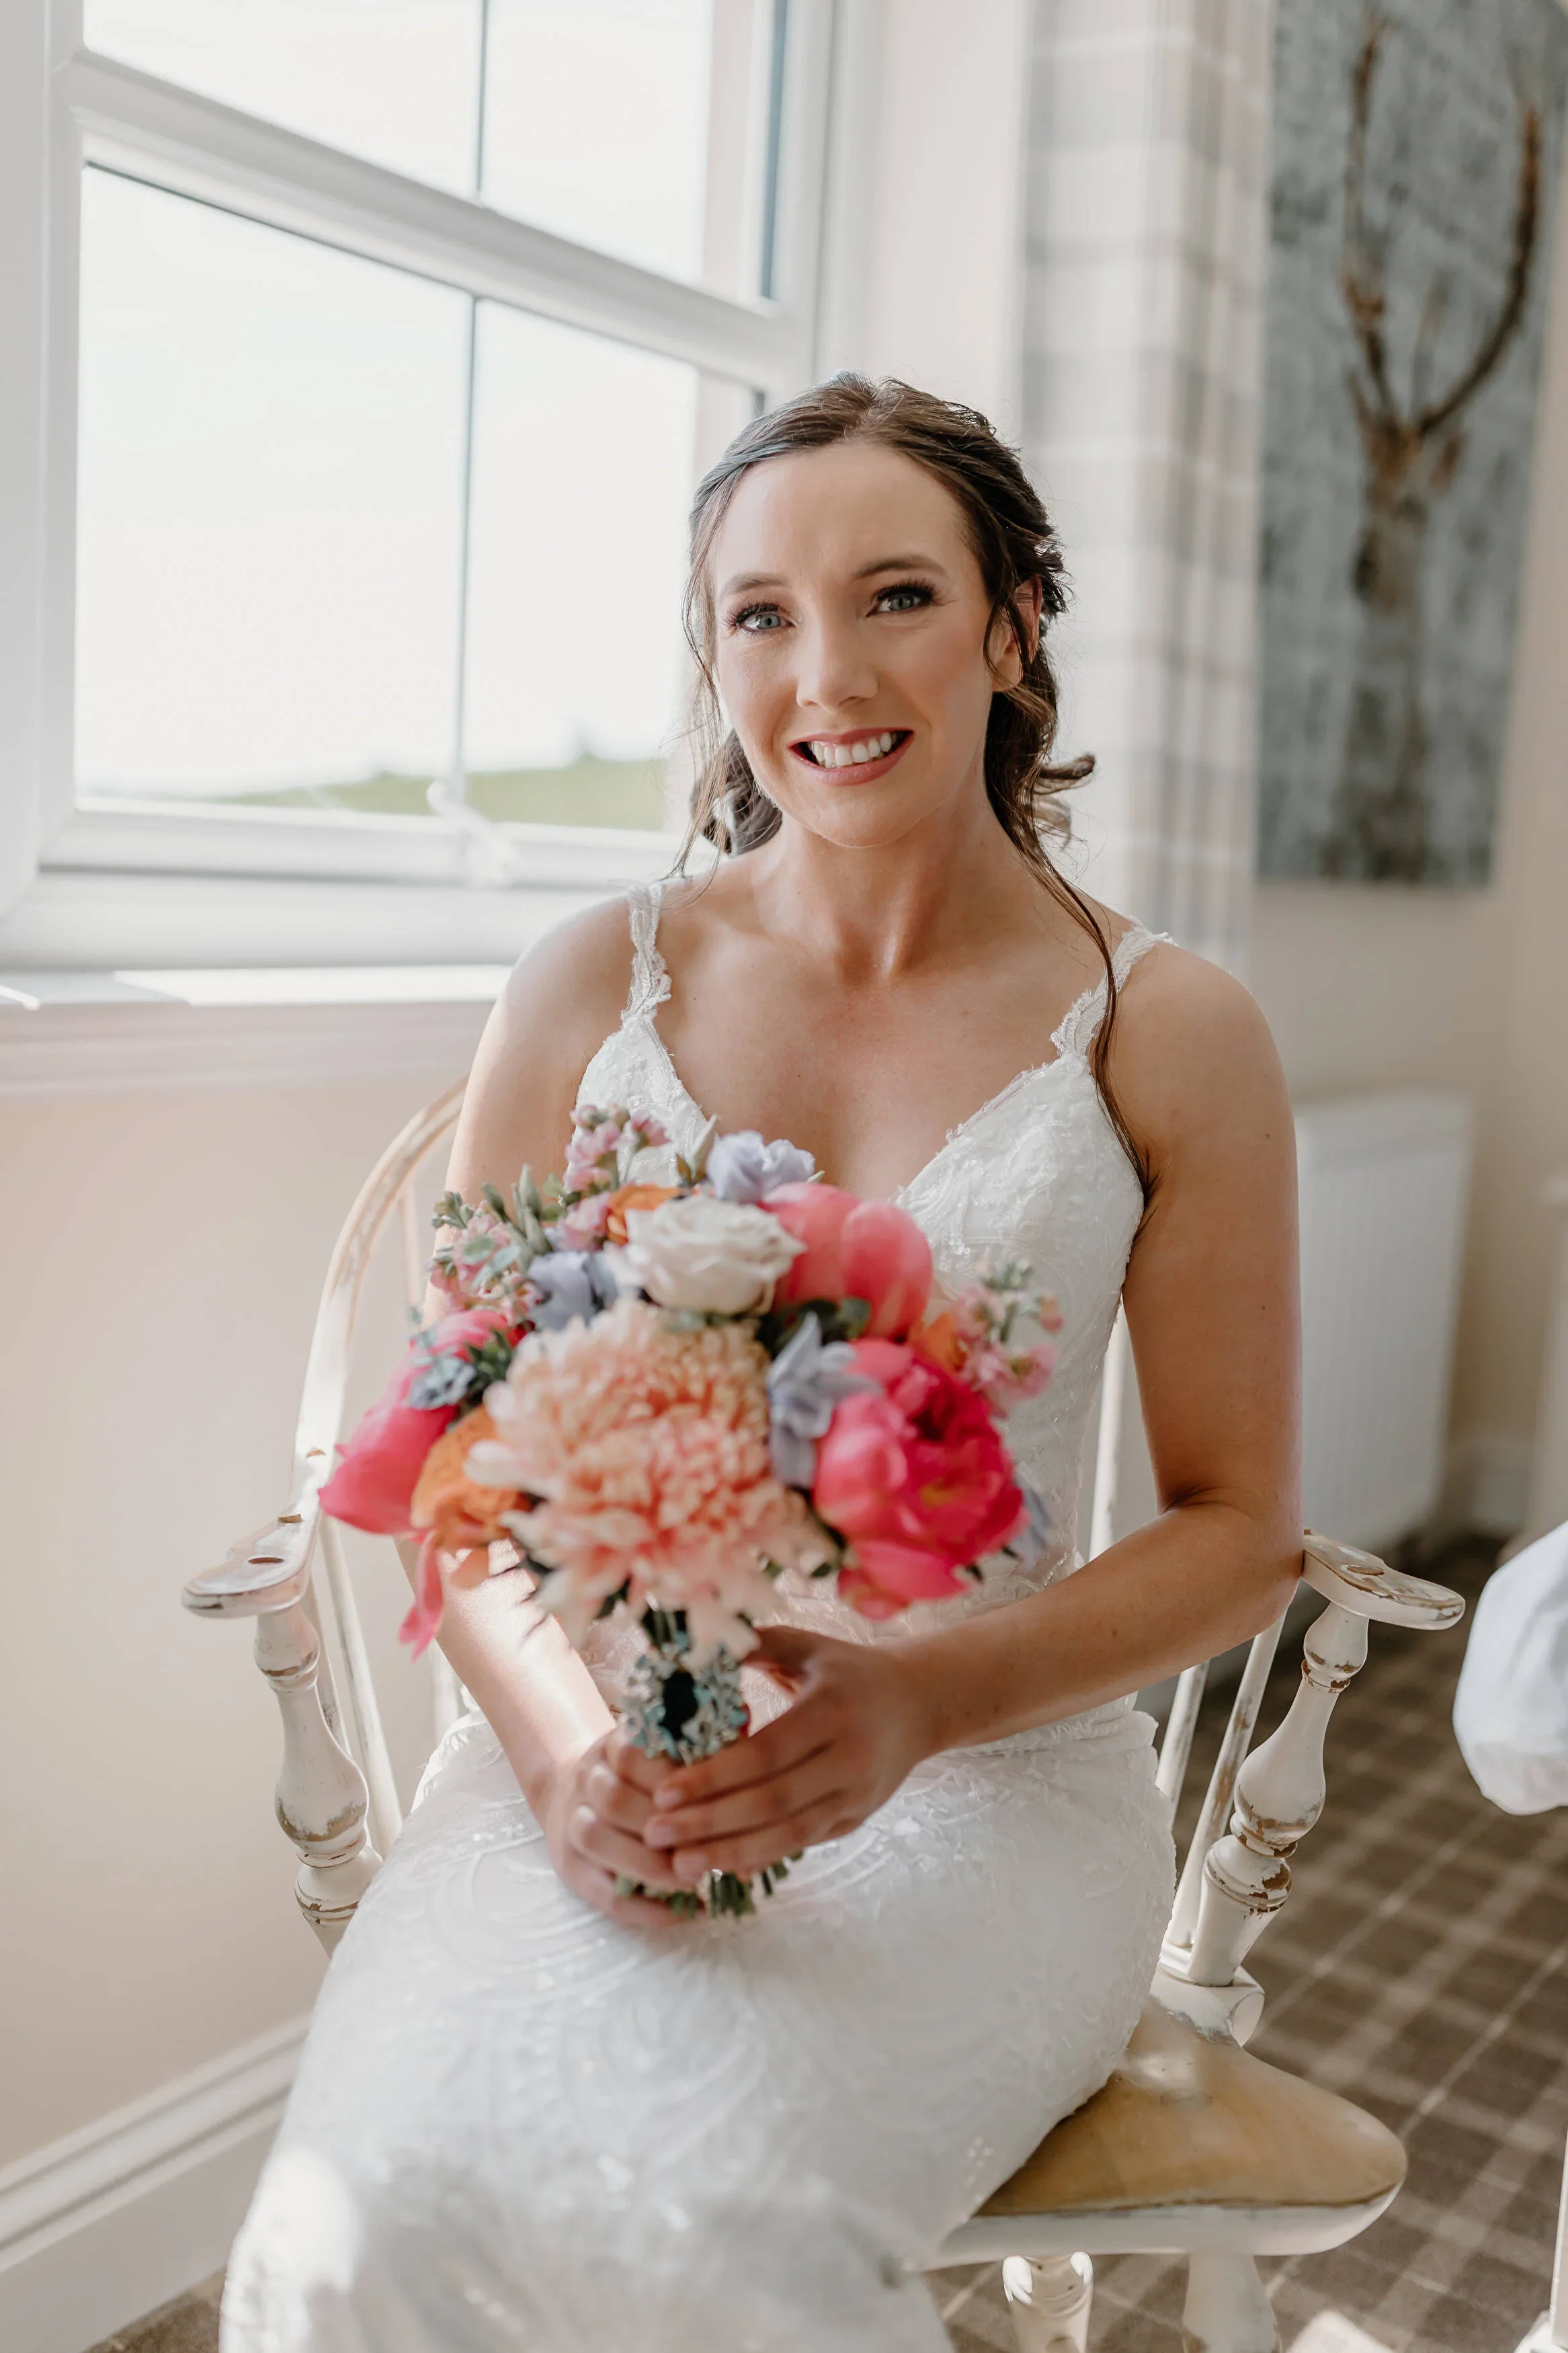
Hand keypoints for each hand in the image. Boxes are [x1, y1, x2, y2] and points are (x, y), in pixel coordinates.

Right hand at [541, 1729, 690, 1924]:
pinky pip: (603, 1893)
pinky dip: (643, 1909)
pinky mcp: (570, 1868)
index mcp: (611, 1747)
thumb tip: (738, 1789)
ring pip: (598, 1841)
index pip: (633, 1755)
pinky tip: (680, 1913)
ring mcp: (571, 1823)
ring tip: (690, 1880)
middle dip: (661, 1827)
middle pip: (615, 1801)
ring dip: (648, 1865)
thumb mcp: (656, 1756)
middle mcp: (585, 1781)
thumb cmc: (635, 1776)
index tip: (707, 1798)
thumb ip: (692, 1764)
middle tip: (703, 1846)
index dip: (671, 1780)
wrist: (567, 1788)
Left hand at [643, 1626, 933, 1887]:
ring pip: (790, 1834)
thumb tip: (691, 1647)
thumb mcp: (808, 1646)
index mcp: (833, 1710)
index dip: (714, 1778)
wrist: (919, 1703)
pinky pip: (804, 1843)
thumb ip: (755, 1645)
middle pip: (773, 1802)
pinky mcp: (856, 1819)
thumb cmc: (849, 1670)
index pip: (766, 1754)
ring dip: (732, 1852)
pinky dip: (762, 1857)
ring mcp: (857, 1795)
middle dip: (711, 1822)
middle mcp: (850, 1758)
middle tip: (655, 1833)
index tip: (663, 1792)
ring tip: (679, 1863)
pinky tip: (722, 1865)